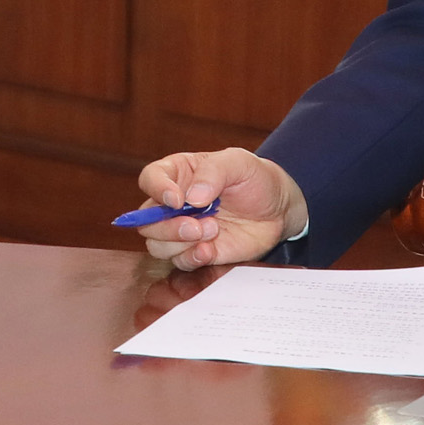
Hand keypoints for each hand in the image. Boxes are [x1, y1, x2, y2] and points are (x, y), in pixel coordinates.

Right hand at [132, 147, 308, 270]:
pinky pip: (179, 261)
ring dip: (180, 243)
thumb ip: (213, 173)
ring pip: (156, 244)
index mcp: (178, 174)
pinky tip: (210, 250)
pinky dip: (191, 258)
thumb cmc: (254, 178)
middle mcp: (174, 204)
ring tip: (212, 231)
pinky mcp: (196, 251)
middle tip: (197, 225)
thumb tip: (191, 198)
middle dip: (168, 226)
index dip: (157, 190)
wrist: (277, 208)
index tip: (177, 200)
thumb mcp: (238, 163)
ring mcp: (183, 230)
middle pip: (146, 220)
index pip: (150, 179)